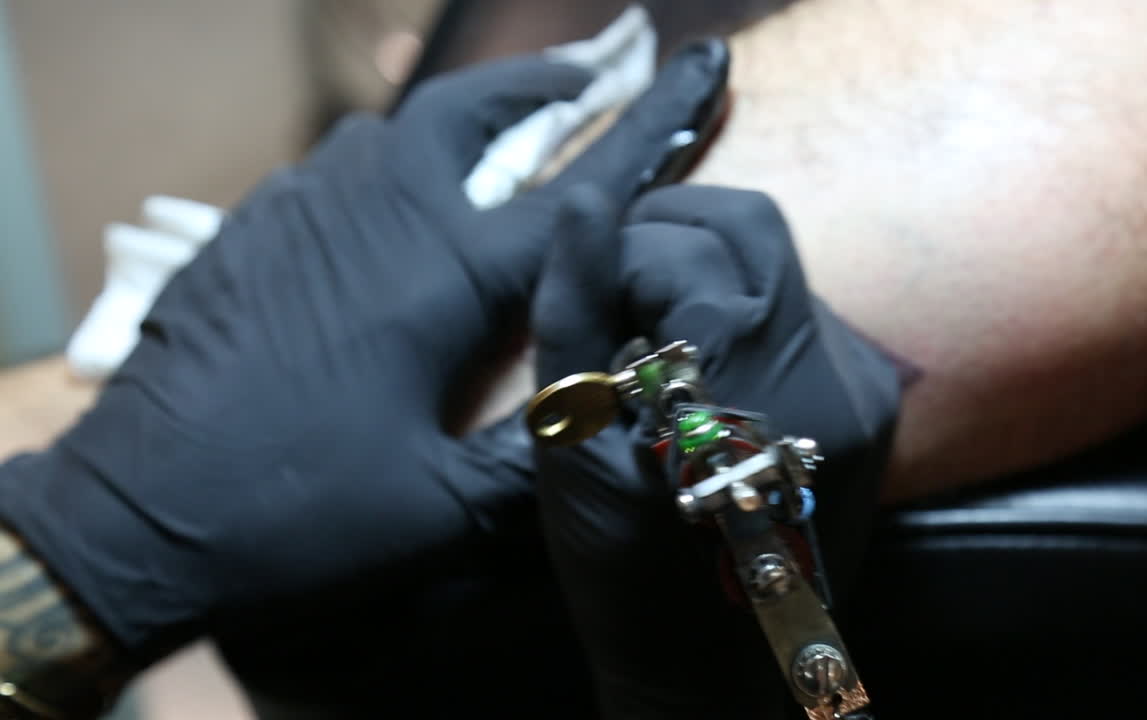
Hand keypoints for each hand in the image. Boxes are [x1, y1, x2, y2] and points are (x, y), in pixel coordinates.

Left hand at [0, 40, 727, 660]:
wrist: (137, 513)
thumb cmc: (298, 514)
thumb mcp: (441, 509)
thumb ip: (535, 456)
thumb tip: (606, 417)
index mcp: (440, 278)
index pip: (573, 192)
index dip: (647, 132)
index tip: (692, 75)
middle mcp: (375, 218)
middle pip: (470, 112)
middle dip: (537, 84)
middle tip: (586, 73)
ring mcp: (301, 213)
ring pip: (394, 131)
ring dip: (459, 120)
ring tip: (498, 133)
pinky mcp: (249, 231)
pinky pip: (334, 167)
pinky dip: (387, 161)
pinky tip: (393, 201)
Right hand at [531, 185, 902, 717]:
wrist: (710, 670)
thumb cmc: (621, 568)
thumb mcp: (575, 444)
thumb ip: (576, 309)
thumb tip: (583, 199)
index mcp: (755, 379)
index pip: (687, 244)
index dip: (622, 258)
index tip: (589, 303)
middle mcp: (834, 370)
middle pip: (753, 226)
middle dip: (671, 235)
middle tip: (617, 287)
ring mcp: (867, 388)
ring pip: (780, 266)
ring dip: (708, 275)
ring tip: (656, 340)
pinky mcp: (877, 405)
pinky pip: (805, 316)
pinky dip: (747, 318)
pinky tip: (708, 374)